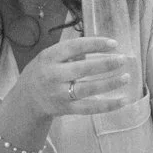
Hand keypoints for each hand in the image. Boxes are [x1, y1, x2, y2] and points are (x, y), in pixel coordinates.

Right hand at [15, 36, 130, 116]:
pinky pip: (90, 108)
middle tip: (124, 59)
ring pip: (88, 89)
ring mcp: (59, 94)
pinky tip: (123, 100)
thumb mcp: (50, 56)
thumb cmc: (44, 71)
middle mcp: (53, 75)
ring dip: (110, 83)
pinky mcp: (66, 109)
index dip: (95, 44)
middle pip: (83, 68)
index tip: (114, 44)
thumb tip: (103, 46)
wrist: (27, 99)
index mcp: (49, 57)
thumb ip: (72, 51)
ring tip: (126, 77)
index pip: (75, 47)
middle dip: (106, 63)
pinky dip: (108, 105)